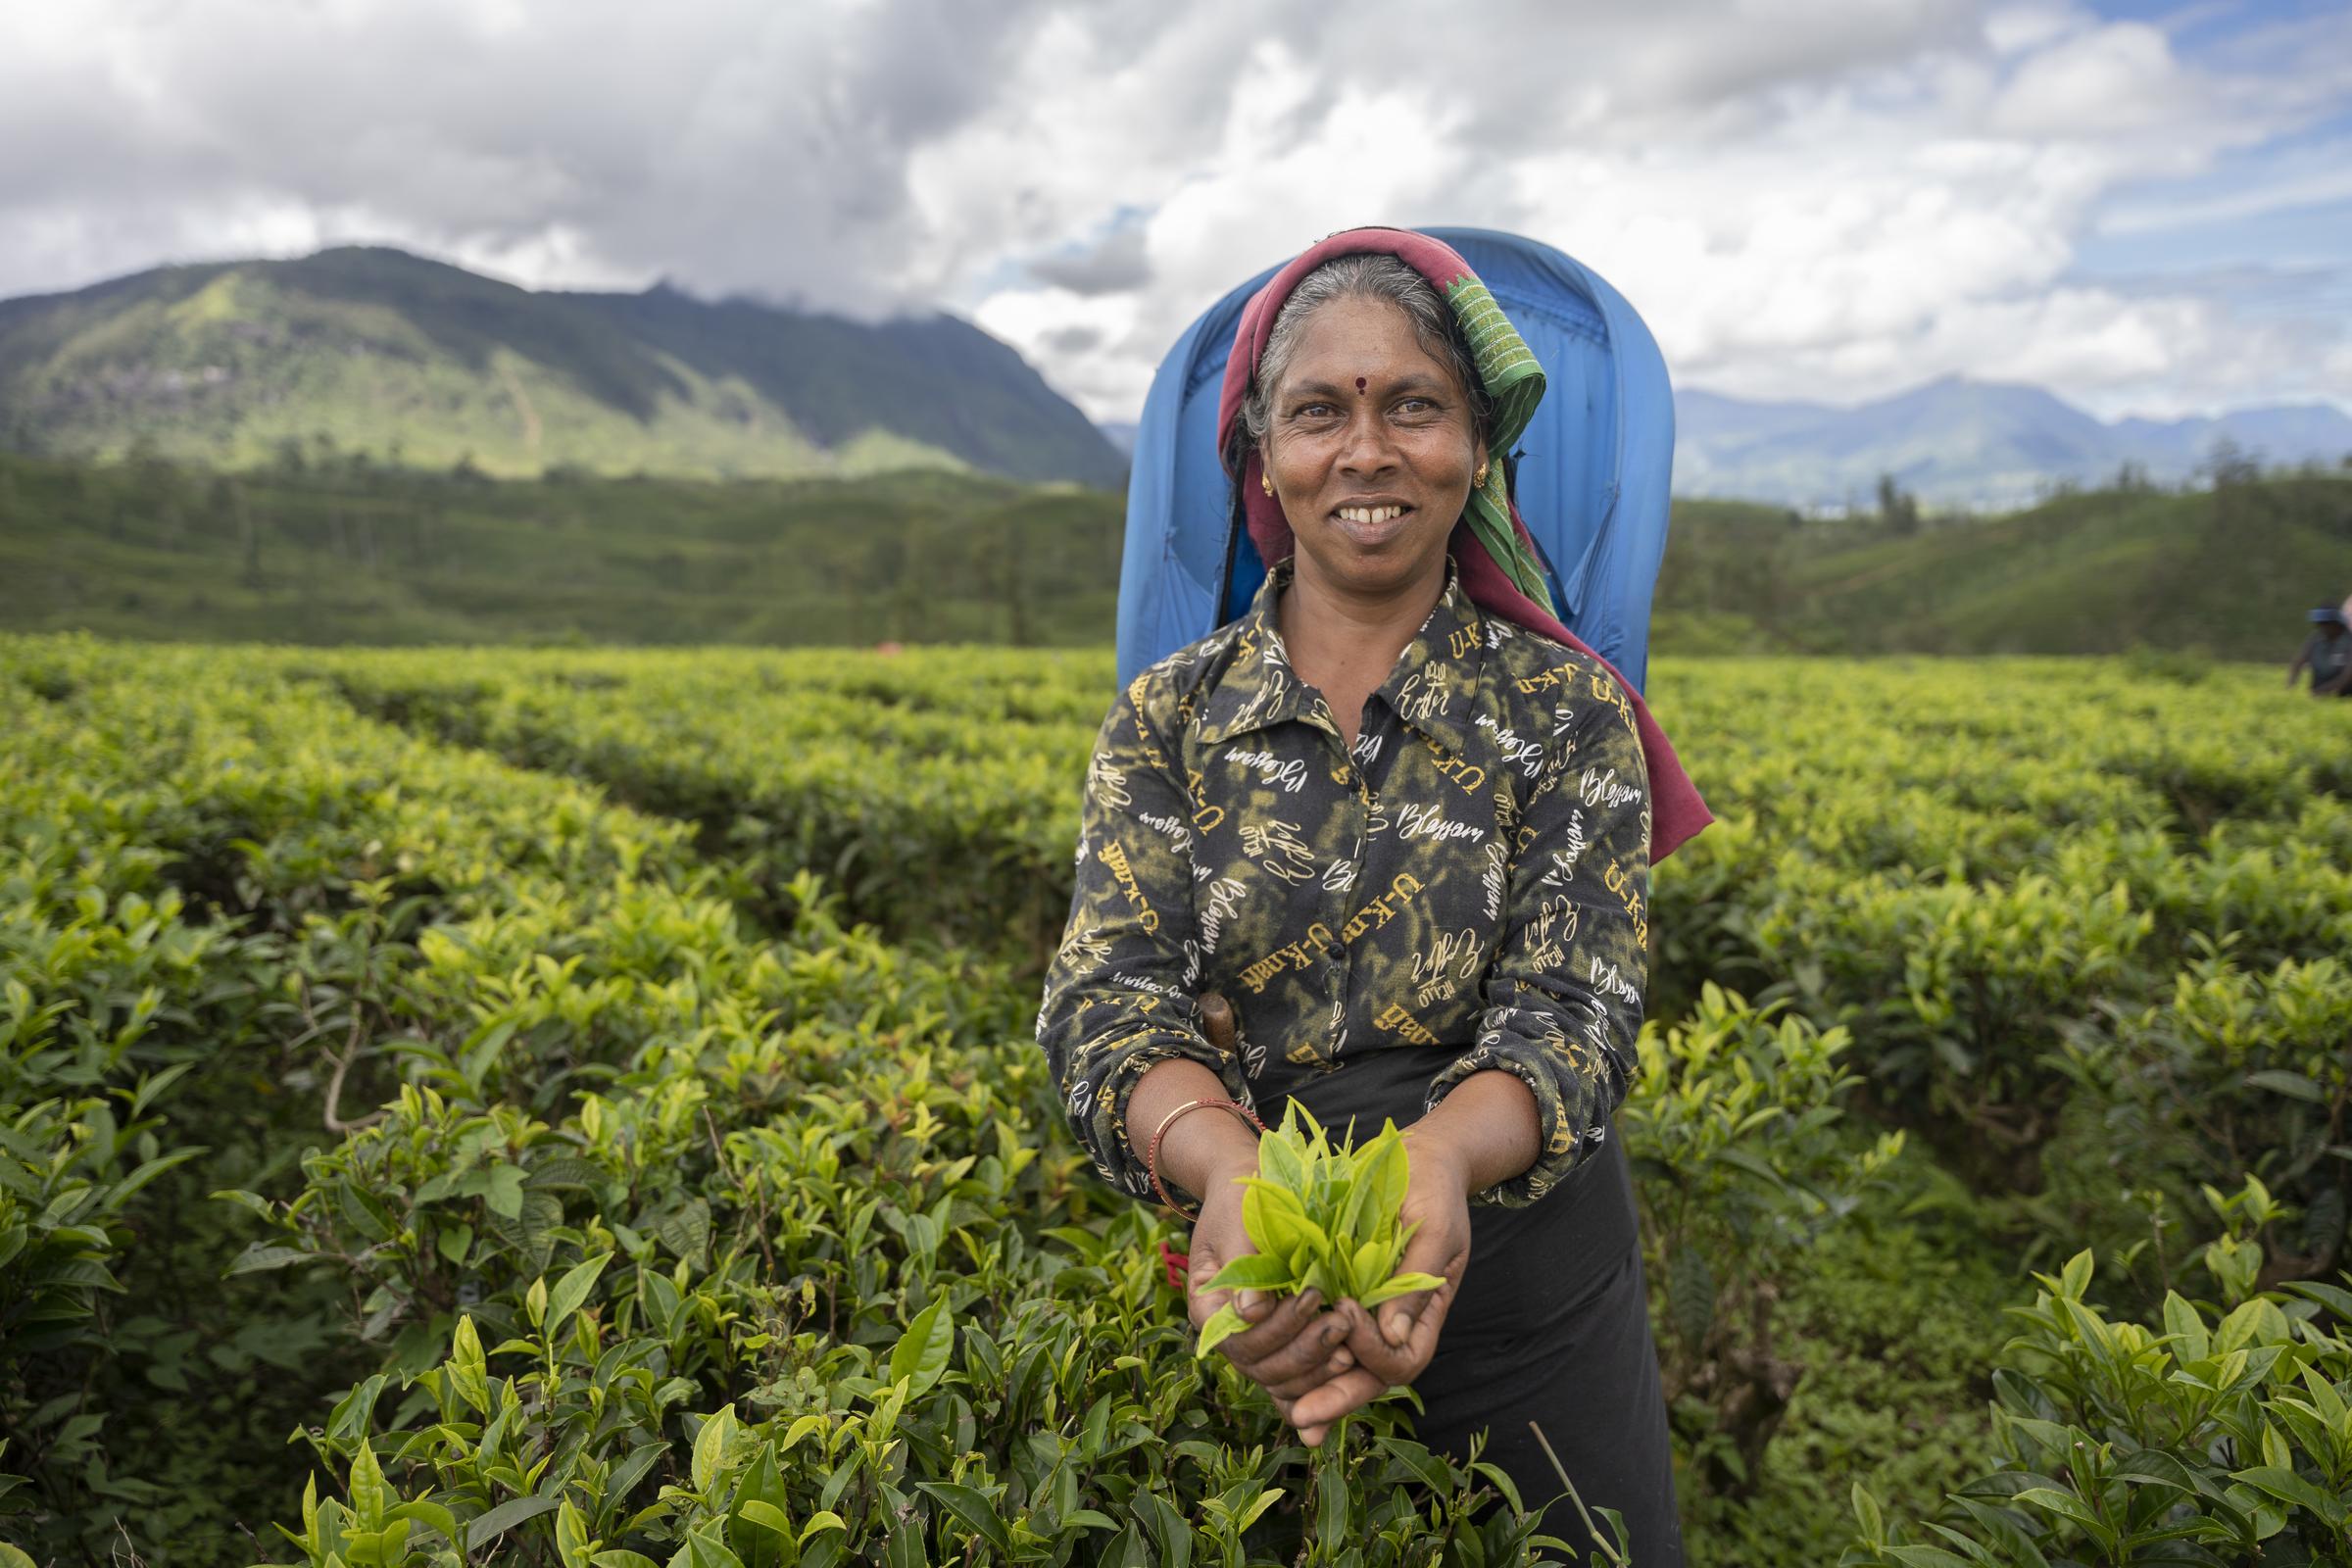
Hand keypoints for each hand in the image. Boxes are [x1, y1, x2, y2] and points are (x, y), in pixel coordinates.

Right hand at [1185, 1153, 1357, 1412]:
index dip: (1275, 1329)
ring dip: (1317, 1370)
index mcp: (1209, 1309)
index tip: (1312, 1297)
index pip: (1238, 1339)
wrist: (1250, 1195)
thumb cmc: (1240, 1204)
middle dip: (1304, 1350)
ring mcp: (1257, 1344)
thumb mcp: (1237, 1225)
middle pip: (1262, 1367)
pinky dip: (1320, 1378)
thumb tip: (1251, 1313)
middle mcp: (1230, 1335)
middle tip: (1343, 1322)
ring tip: (1351, 1348)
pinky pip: (1297, 1378)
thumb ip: (1242, 1265)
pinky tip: (1349, 1364)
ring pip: (1282, 1380)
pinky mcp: (1283, 1344)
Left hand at [1287, 1124, 1473, 1445]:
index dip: (1373, 1351)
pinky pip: (1319, 1335)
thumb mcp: (1435, 1231)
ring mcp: (1366, 1313)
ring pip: (1340, 1366)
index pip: (1401, 1359)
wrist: (1416, 1158)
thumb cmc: (1433, 1189)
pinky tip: (1271, 1371)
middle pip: (1367, 1377)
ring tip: (1284, 1409)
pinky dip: (1299, 1356)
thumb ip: (1415, 1284)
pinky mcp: (1337, 1293)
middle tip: (1301, 1418)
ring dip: (1312, 1388)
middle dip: (1334, 1399)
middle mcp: (1393, 1323)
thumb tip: (1394, 1338)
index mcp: (1423, 1314)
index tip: (1347, 1313)